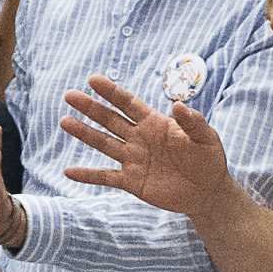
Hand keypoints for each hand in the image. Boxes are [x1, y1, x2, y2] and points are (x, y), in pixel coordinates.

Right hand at [58, 77, 235, 218]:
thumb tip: (178, 104)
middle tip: (70, 95)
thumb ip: (192, 122)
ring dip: (84, 133)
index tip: (93, 80)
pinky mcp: (131, 182)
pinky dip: (87, 175)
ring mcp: (133, 159)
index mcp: (155, 123)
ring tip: (64, 121)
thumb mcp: (206, 138)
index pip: (128, 103)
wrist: (207, 191)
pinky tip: (68, 172)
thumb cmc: (208, 159)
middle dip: (90, 108)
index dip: (112, 92)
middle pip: (110, 120)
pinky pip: (106, 177)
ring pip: (103, 144)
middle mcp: (139, 138)